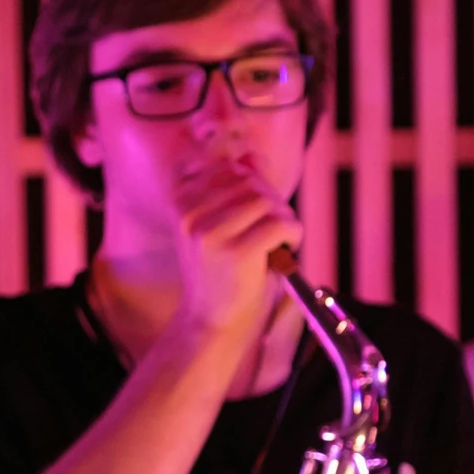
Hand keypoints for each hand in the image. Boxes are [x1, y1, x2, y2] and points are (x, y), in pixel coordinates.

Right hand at [170, 154, 303, 336]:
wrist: (210, 317)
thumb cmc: (218, 269)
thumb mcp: (217, 222)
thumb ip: (234, 188)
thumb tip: (252, 156)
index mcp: (181, 199)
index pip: (229, 168)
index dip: (251, 185)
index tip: (252, 213)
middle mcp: (190, 212)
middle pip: (250, 182)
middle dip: (270, 202)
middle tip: (271, 229)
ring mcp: (209, 232)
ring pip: (267, 201)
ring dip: (283, 218)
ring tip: (276, 241)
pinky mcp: (234, 251)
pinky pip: (280, 223)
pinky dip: (293, 234)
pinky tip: (284, 249)